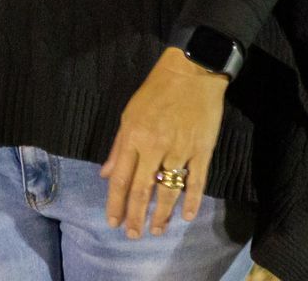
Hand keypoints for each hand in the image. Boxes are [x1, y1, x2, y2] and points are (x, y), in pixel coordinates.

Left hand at [101, 47, 227, 238]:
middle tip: (133, 235)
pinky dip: (192, 201)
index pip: (120, 179)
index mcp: (134, 137)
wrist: (193, 71)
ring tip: (156, 231)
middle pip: (142, 190)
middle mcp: (155, 147)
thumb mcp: (129, 113)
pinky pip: (197, 182)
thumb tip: (106, 174)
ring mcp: (180, 150)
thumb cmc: (156, 90)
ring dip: (161, 214)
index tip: (113, 222)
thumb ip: (119, 146)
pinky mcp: (202, 151)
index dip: (115, 203)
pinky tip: (187, 217)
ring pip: (169, 190)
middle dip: (136, 216)